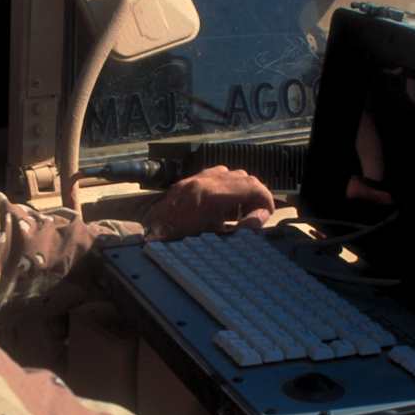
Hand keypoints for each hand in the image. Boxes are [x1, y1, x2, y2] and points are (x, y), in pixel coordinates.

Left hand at [143, 166, 273, 239]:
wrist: (147, 232)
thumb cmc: (177, 240)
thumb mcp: (213, 237)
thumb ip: (239, 228)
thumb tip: (257, 222)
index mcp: (212, 195)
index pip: (252, 187)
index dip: (265, 200)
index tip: (267, 214)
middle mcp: (205, 181)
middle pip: (245, 178)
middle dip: (256, 197)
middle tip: (256, 217)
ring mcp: (196, 178)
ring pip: (232, 174)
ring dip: (242, 191)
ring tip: (239, 213)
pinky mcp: (189, 181)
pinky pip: (216, 176)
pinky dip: (227, 187)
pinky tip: (223, 206)